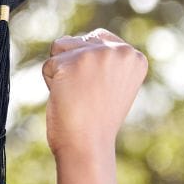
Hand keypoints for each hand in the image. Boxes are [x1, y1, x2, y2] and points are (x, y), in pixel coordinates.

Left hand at [42, 29, 147, 157]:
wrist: (89, 145)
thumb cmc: (97, 119)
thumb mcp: (113, 83)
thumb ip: (104, 60)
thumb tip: (69, 40)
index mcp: (135, 56)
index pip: (96, 39)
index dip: (87, 65)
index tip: (97, 89)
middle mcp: (119, 50)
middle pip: (76, 41)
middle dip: (73, 66)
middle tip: (86, 94)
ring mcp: (95, 55)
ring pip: (60, 49)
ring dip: (61, 71)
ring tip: (76, 95)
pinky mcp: (70, 63)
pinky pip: (48, 66)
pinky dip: (50, 83)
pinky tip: (66, 98)